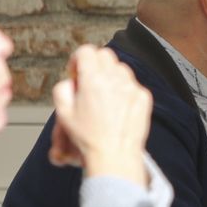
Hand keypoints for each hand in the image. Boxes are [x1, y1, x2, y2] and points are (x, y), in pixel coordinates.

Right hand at [50, 45, 152, 185]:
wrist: (115, 155)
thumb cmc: (89, 138)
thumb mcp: (63, 113)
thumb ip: (63, 88)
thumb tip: (72, 80)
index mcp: (93, 80)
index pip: (87, 51)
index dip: (78, 60)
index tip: (77, 72)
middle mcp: (114, 80)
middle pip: (105, 55)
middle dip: (95, 64)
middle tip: (90, 81)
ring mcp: (132, 87)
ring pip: (121, 68)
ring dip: (111, 76)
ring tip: (104, 95)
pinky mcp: (144, 97)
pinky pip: (133, 84)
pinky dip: (125, 90)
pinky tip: (118, 107)